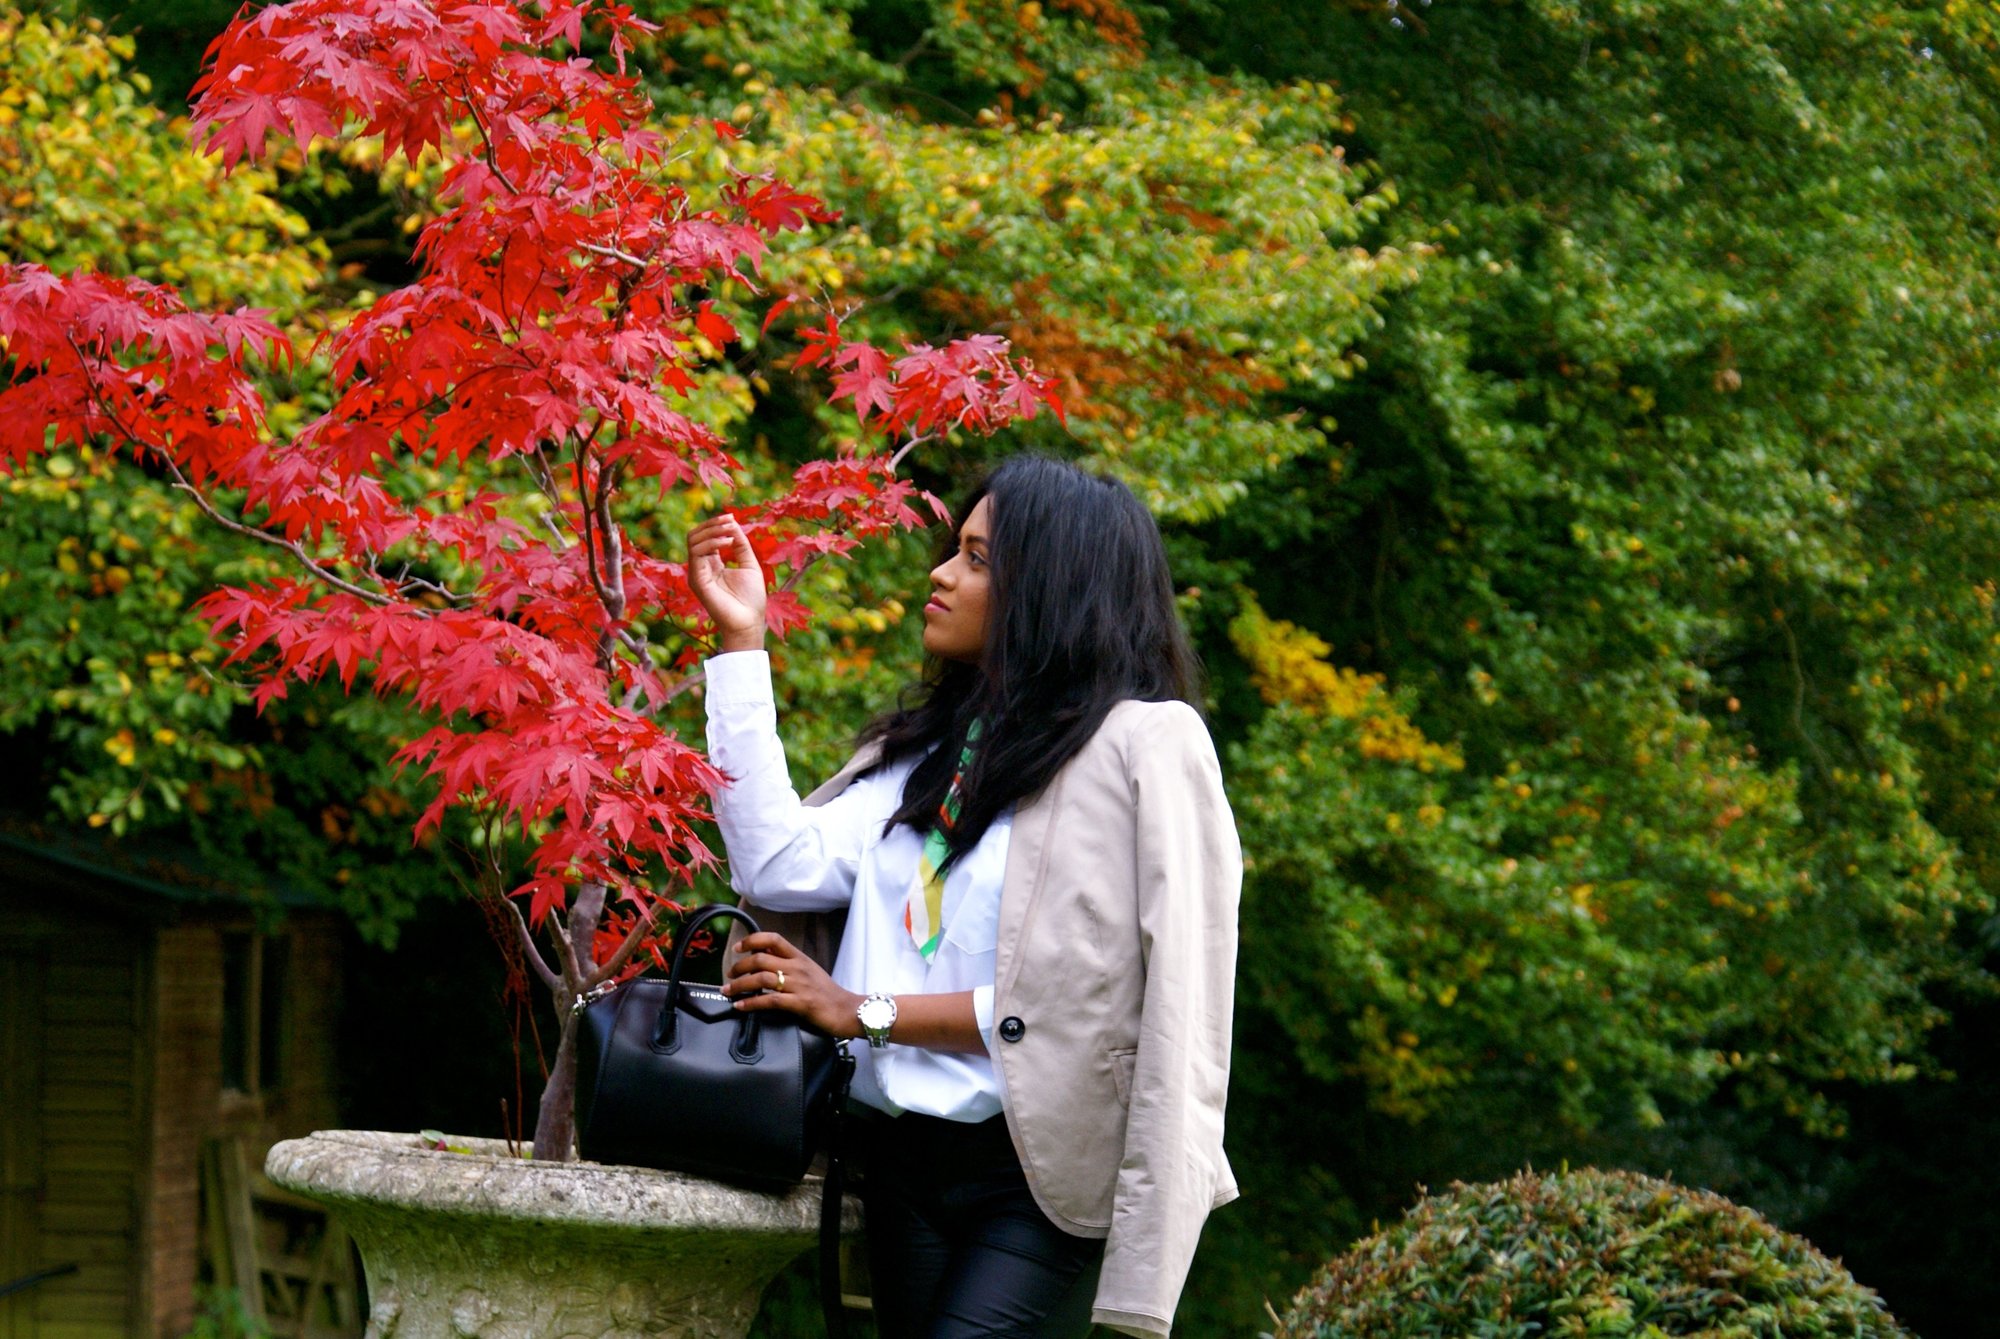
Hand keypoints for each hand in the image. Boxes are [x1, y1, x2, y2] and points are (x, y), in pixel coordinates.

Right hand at [687, 513, 766, 652]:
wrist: (750, 622)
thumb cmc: (751, 598)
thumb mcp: (749, 564)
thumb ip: (741, 544)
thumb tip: (733, 523)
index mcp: (712, 564)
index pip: (704, 537)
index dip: (716, 524)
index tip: (732, 517)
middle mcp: (701, 568)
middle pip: (695, 536)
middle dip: (712, 524)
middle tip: (730, 520)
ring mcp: (697, 574)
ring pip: (693, 541)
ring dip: (712, 531)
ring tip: (730, 531)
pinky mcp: (697, 581)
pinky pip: (696, 554)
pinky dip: (712, 543)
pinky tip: (728, 542)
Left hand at [724, 931, 861, 1039]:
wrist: (847, 1010)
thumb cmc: (828, 993)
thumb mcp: (809, 970)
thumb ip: (789, 963)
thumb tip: (764, 959)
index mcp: (800, 957)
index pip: (773, 939)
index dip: (752, 940)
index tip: (738, 948)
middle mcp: (798, 968)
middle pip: (761, 959)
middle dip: (739, 967)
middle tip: (729, 975)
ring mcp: (799, 985)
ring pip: (761, 979)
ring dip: (740, 985)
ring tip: (728, 991)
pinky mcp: (800, 1003)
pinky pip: (770, 1001)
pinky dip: (751, 1003)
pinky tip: (741, 1006)